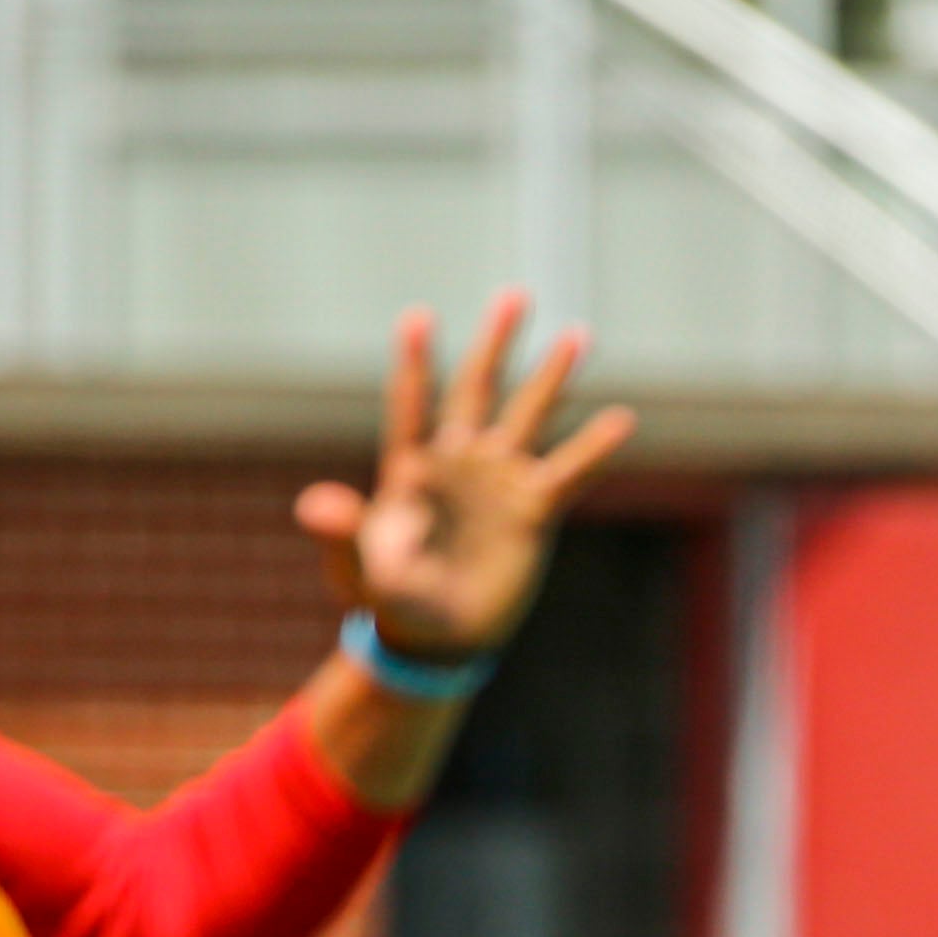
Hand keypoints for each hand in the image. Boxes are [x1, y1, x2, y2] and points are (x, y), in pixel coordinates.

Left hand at [296, 295, 633, 663]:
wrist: (437, 639)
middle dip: (496, 344)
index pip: (413, 404)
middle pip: (478, 390)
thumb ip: (340, 535)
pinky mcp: (532, 511)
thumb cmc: (390, 602)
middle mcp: (458, 462)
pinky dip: (594, 448)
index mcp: (411, 466)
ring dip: (552, 377)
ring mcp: (498, 482)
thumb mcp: (357, 571)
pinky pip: (568, 473)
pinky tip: (622, 419)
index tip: (420, 318)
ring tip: (579, 334)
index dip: (417, 364)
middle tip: (516, 297)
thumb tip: (315, 504)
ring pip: (529, 416)